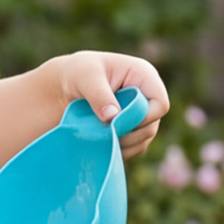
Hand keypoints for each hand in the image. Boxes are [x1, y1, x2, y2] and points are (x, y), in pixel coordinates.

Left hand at [42, 51, 169, 157]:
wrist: (62, 86)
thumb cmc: (76, 73)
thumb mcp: (85, 78)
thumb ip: (99, 95)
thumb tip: (112, 117)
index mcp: (143, 75)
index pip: (160, 104)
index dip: (143, 118)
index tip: (116, 123)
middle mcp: (146, 95)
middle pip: (152, 125)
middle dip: (129, 134)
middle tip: (103, 133)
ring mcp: (140, 113)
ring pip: (144, 139)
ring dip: (123, 144)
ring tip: (99, 138)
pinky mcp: (131, 128)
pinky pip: (133, 147)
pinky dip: (119, 150)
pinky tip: (101, 144)